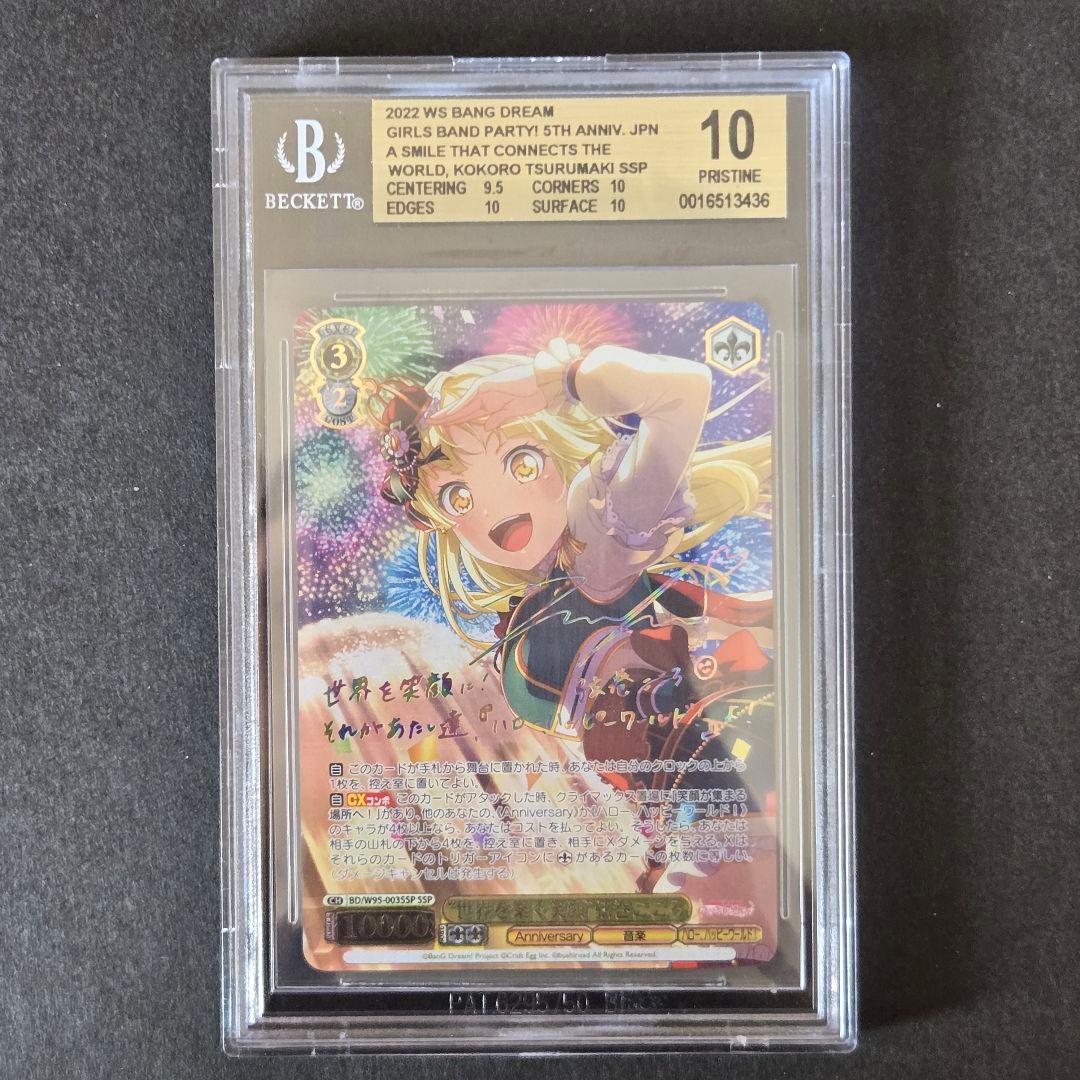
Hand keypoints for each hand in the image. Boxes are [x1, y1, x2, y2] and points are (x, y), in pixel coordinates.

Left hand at [426, 338, 580, 430]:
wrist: (545, 383)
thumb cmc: (533, 396)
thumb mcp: (513, 412)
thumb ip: (498, 419)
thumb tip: (486, 427)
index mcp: (492, 401)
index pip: (469, 413)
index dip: (455, 420)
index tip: (442, 427)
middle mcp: (485, 395)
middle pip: (461, 410)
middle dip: (446, 417)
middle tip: (429, 423)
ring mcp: (484, 389)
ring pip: (461, 405)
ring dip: (446, 413)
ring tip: (431, 420)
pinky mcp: (486, 386)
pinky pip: (468, 401)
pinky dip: (456, 409)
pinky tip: (446, 416)